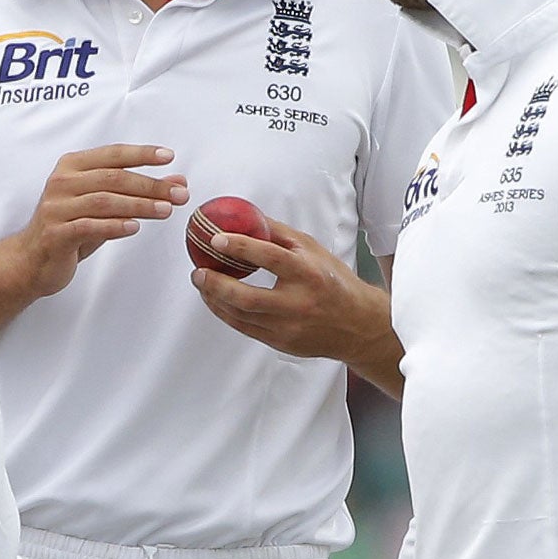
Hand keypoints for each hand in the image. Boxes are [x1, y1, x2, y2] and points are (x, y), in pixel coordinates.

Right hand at [0, 146, 186, 333]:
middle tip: (179, 193)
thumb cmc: (69, 228)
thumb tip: (177, 181)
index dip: (141, 154)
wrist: (32, 260)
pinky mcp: (55, 233)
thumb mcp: (104, 206)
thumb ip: (136, 191)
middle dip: (150, 185)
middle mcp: (61, 182)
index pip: (112, 154)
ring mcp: (56, 208)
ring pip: (104, 201)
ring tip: (165, 211)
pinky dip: (114, 226)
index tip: (168, 156)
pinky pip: (89, 226)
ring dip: (139, 205)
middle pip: (113, 178)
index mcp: (71, 167)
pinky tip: (135, 228)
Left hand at [189, 219, 401, 395]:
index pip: (270, 257)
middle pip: (247, 297)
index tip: (215, 239)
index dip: (240, 246)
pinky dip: (224, 313)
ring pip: (240, 315)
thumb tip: (247, 216)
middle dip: (216, 284)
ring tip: (202, 283)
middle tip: (199, 271)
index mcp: (309, 274)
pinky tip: (215, 300)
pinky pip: (244, 328)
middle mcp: (298, 303)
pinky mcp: (280, 342)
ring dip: (214, 299)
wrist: (358, 325)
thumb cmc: (334, 282)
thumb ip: (280, 235)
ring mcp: (288, 327)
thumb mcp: (314, 251)